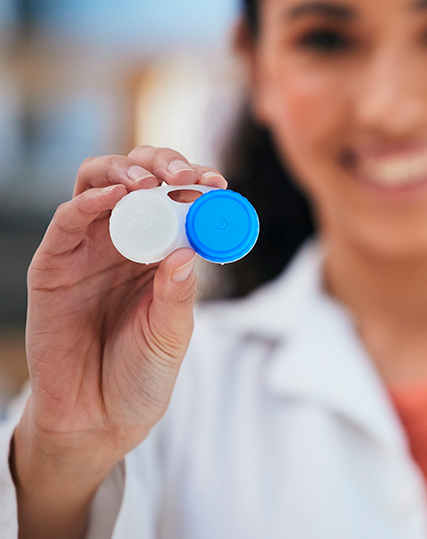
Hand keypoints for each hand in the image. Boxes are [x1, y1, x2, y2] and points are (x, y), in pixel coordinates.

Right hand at [13, 146, 225, 538]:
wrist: (97, 418)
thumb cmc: (142, 373)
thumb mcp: (172, 333)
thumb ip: (178, 293)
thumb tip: (188, 251)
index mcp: (159, 251)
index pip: (176, 198)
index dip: (196, 182)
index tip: (219, 182)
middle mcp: (123, 241)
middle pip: (137, 178)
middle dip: (162, 164)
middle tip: (186, 174)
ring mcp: (86, 250)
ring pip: (98, 184)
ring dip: (125, 171)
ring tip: (151, 181)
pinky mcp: (52, 265)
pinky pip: (66, 220)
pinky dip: (90, 200)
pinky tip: (116, 197)